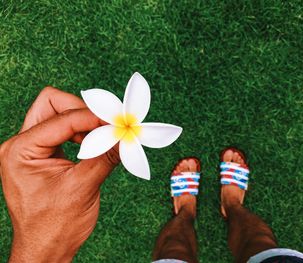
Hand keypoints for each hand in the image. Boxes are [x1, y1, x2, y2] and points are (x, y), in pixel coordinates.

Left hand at [0, 87, 119, 262]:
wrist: (46, 250)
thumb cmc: (55, 226)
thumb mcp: (83, 188)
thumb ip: (105, 156)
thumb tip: (126, 135)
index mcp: (21, 150)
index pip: (62, 119)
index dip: (93, 117)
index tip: (118, 121)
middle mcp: (22, 145)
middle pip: (52, 104)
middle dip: (82, 109)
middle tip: (106, 123)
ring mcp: (32, 149)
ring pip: (58, 114)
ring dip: (84, 122)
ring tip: (104, 137)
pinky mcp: (44, 156)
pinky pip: (63, 132)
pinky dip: (83, 133)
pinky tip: (95, 145)